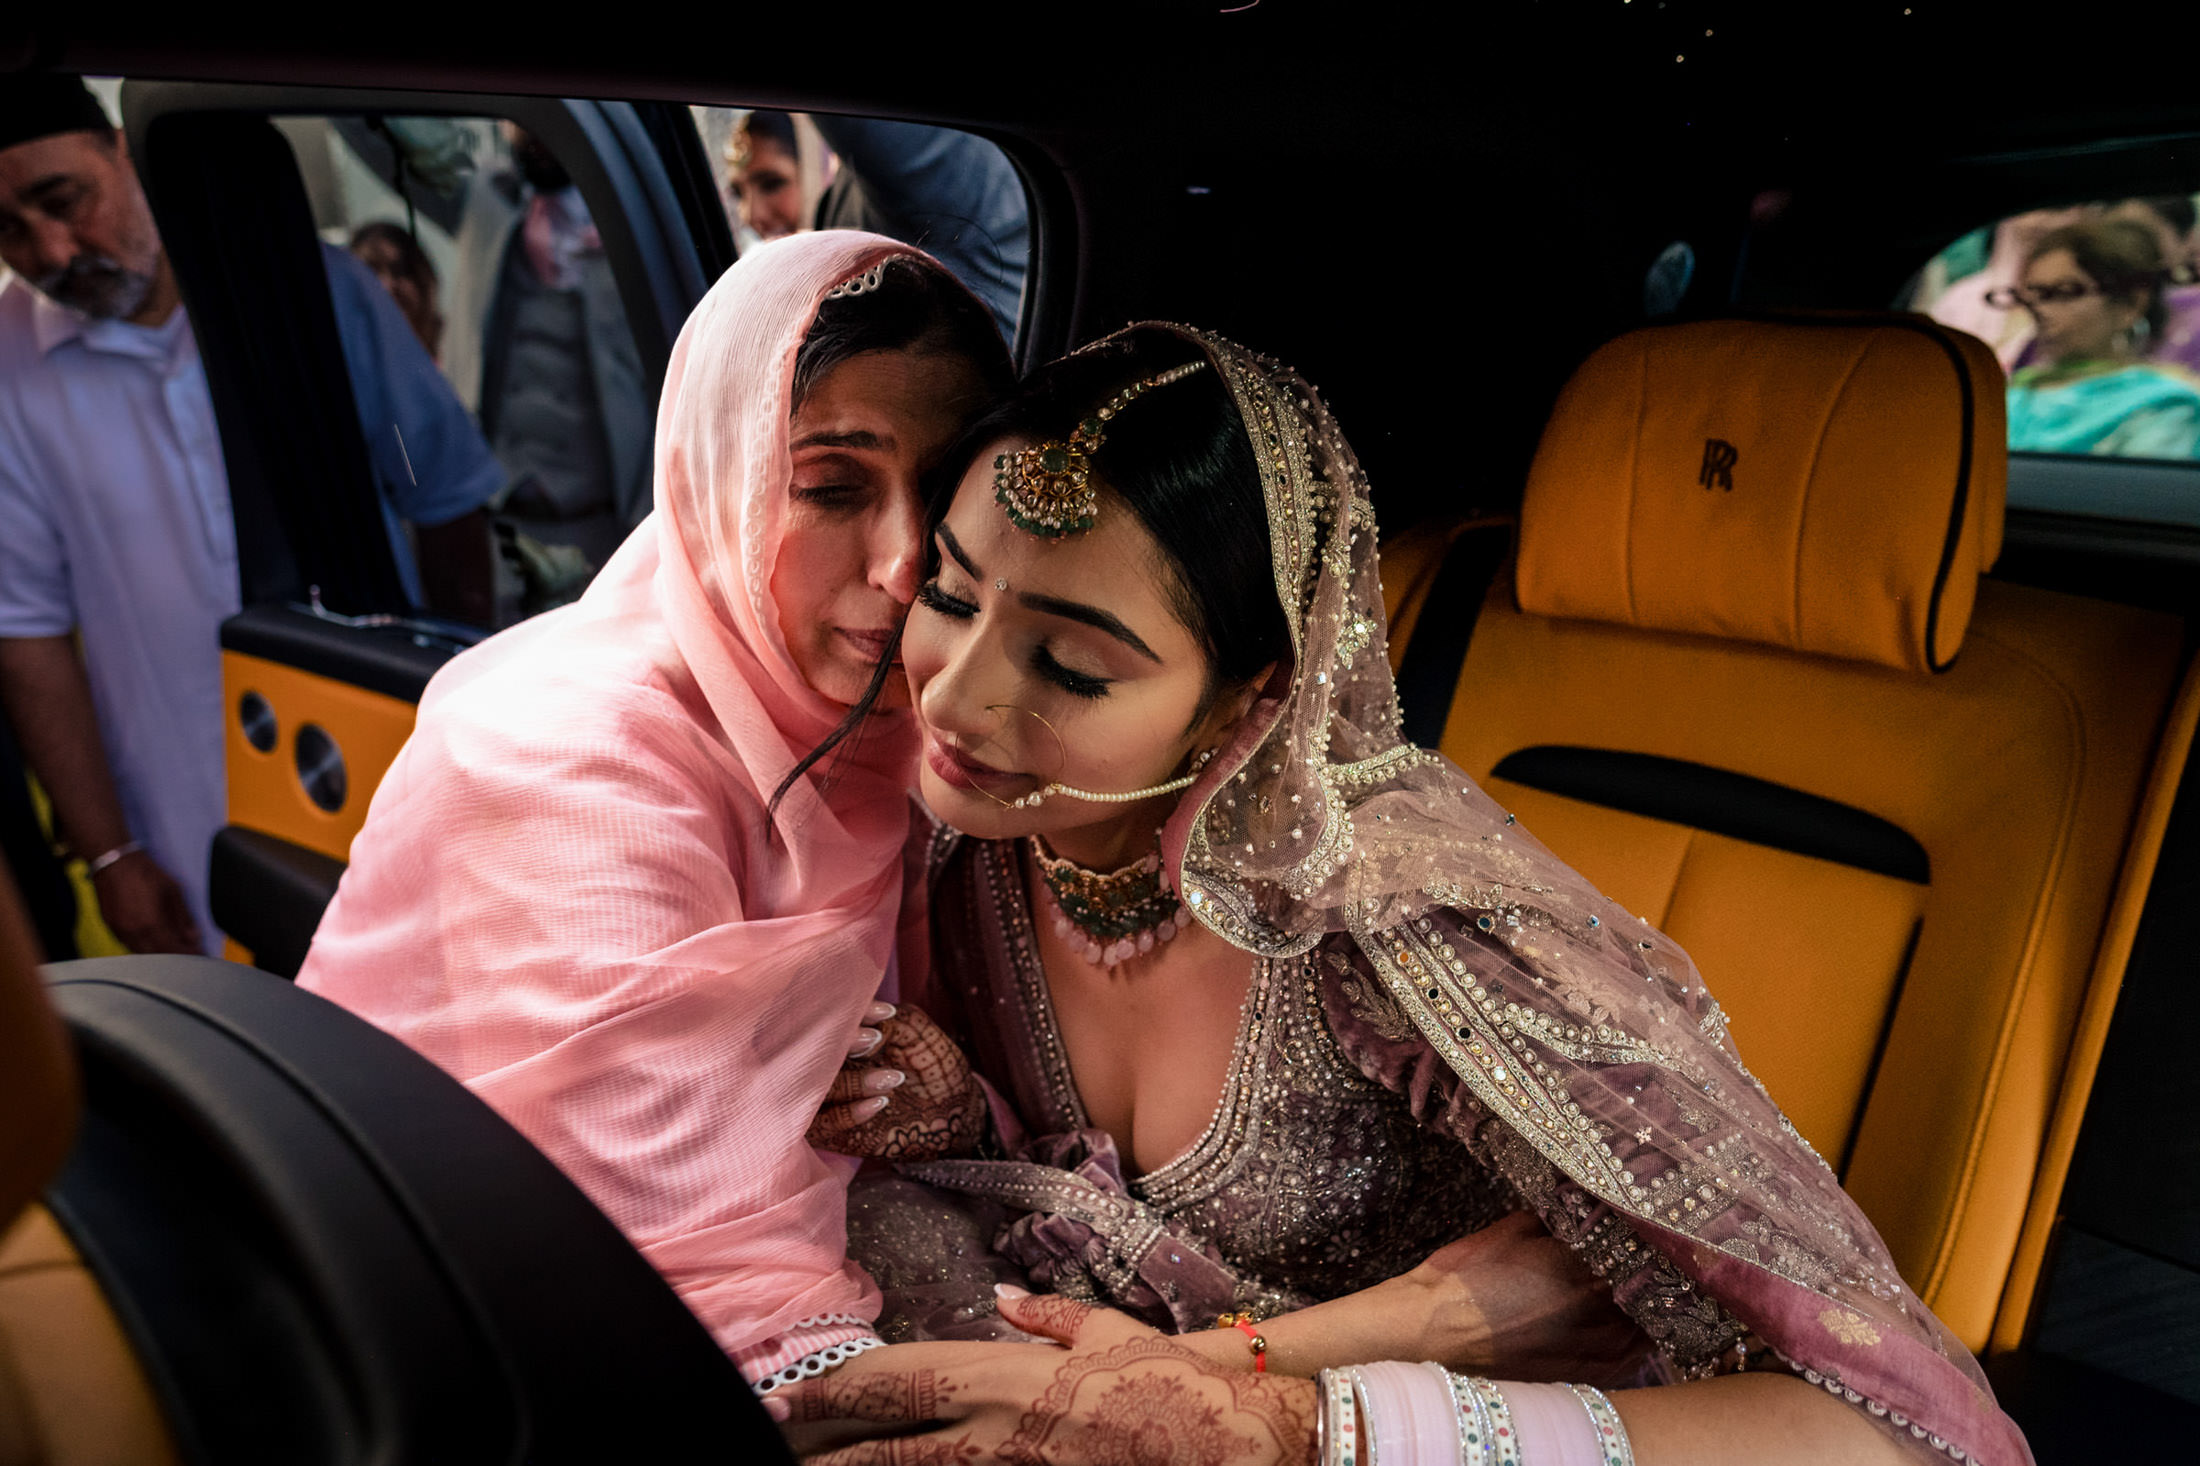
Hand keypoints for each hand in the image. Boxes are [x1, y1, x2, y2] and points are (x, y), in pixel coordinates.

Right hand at [91, 850, 201, 953]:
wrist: (113, 862)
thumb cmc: (145, 873)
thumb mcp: (173, 891)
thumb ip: (183, 918)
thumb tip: (193, 937)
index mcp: (151, 925)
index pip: (174, 951)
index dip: (188, 955)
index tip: (200, 955)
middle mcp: (134, 933)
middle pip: (158, 956)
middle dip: (175, 957)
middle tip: (189, 954)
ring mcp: (119, 931)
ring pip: (142, 953)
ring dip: (159, 955)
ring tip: (174, 949)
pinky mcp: (111, 927)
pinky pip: (129, 945)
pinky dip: (143, 948)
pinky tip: (153, 943)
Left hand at [776, 1286, 1316, 1464]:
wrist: (1223, 1441)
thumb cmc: (1168, 1381)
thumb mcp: (1107, 1332)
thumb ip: (1048, 1317)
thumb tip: (1001, 1300)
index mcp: (1006, 1375)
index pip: (901, 1380)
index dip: (838, 1389)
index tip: (788, 1392)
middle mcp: (996, 1427)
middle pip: (891, 1442)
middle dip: (829, 1442)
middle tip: (774, 1433)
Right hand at [808, 1002, 987, 1161]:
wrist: (958, 1108)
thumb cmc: (935, 1062)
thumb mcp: (917, 1033)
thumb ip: (892, 1022)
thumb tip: (866, 1027)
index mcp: (844, 1037)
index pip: (832, 1021)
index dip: (854, 1014)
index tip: (886, 1014)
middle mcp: (828, 1067)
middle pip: (811, 1055)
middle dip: (840, 1044)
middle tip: (875, 1039)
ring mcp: (826, 1100)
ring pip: (813, 1092)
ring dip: (850, 1082)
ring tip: (891, 1078)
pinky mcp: (832, 1133)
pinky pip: (824, 1125)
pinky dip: (849, 1113)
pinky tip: (881, 1102)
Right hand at [1405, 1210, 1644, 1381]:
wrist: (1430, 1331)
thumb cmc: (1465, 1277)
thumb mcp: (1512, 1229)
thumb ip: (1556, 1221)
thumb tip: (1581, 1210)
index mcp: (1578, 1265)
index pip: (1635, 1251)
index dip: (1646, 1243)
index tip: (1649, 1234)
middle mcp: (1593, 1310)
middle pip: (1647, 1293)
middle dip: (1651, 1277)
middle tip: (1654, 1264)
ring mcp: (1589, 1349)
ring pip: (1644, 1330)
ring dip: (1649, 1312)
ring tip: (1648, 1298)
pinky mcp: (1578, 1376)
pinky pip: (1626, 1361)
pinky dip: (1635, 1346)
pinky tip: (1632, 1334)